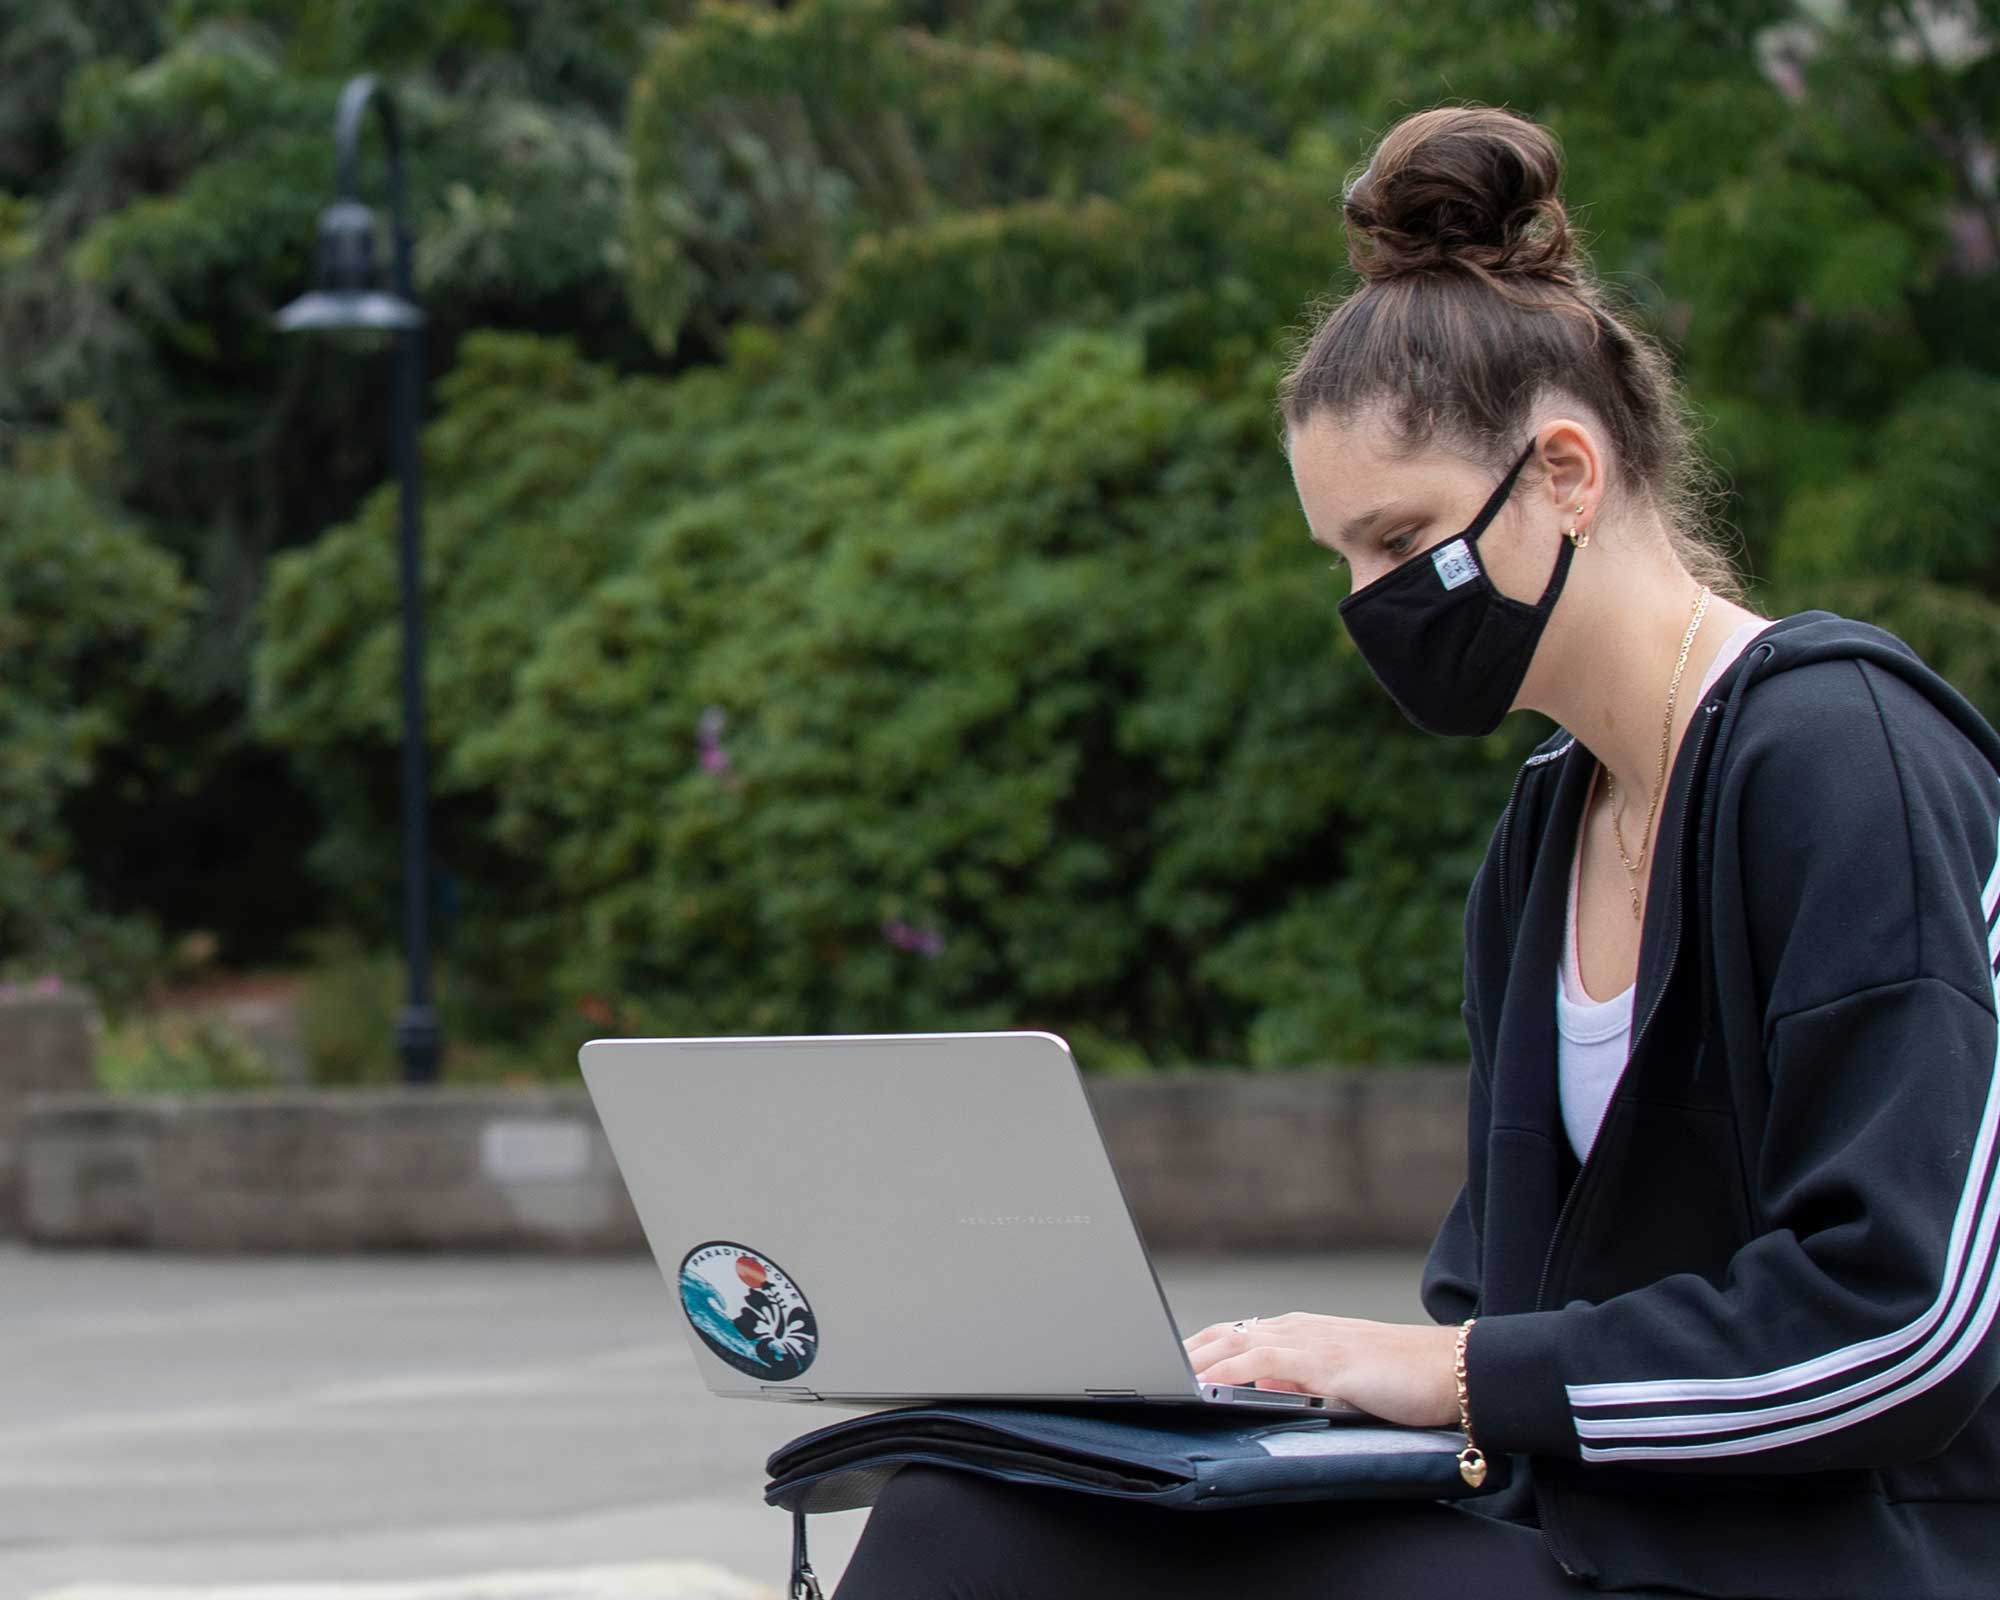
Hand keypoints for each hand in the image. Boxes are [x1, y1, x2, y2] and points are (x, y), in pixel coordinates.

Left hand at [1182, 1313, 1460, 1428]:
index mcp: (1300, 1331)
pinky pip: (1265, 1364)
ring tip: (1160, 1376)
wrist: (1452, 1369)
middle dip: (1182, 1351)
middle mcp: (1298, 1329)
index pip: (1233, 1335)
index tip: (1162, 1361)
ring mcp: (1311, 1342)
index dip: (1195, 1347)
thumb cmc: (1400, 1377)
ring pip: (1236, 1345)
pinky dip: (1230, 1373)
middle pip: (1224, 1335)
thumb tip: (1256, 1392)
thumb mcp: (1338, 1380)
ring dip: (1195, 1361)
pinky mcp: (1326, 1363)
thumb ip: (1298, 1381)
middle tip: (1143, 1368)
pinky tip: (1206, 1386)